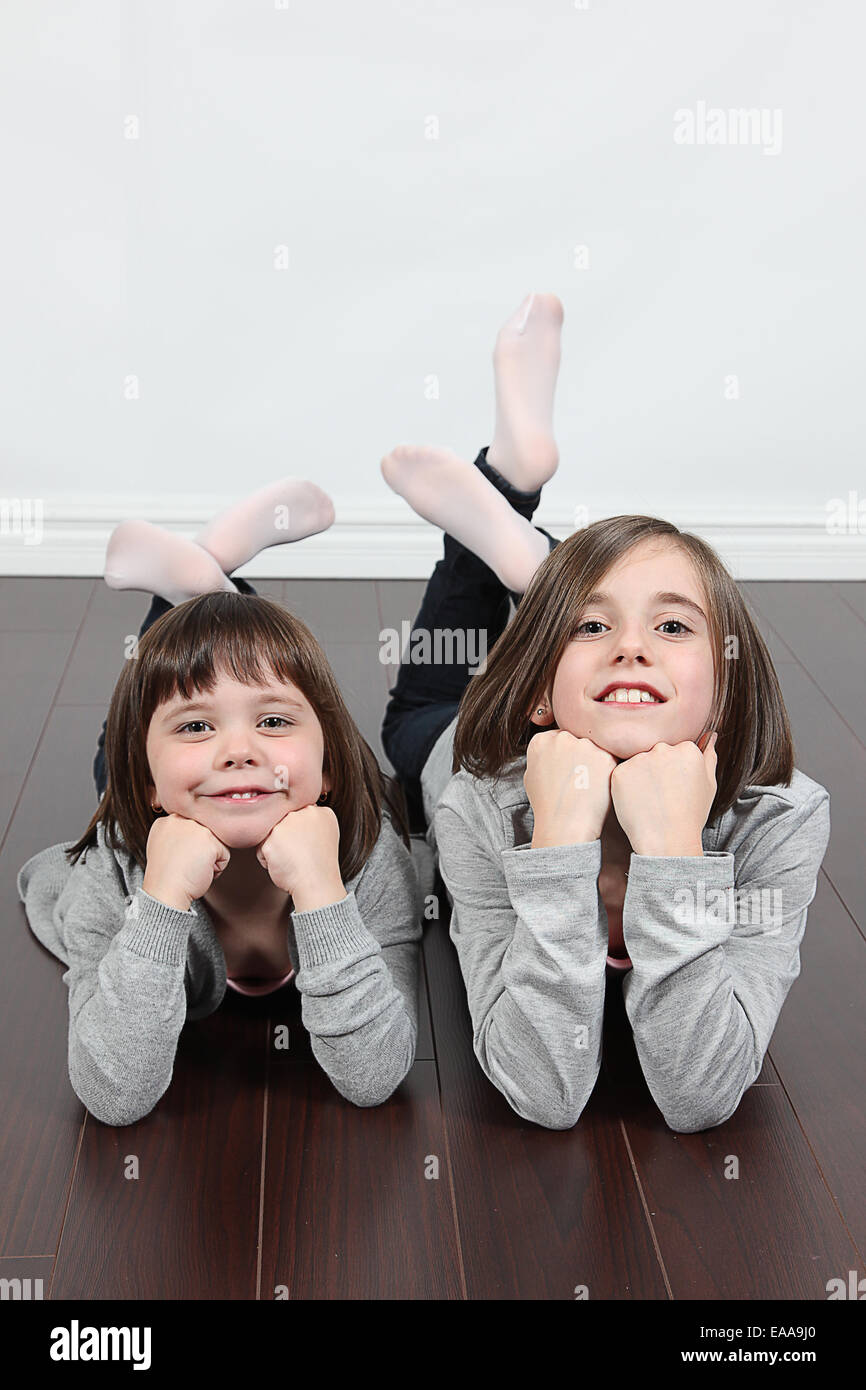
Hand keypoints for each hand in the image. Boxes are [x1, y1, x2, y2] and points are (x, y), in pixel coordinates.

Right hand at [142, 813, 229, 910]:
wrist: (165, 892)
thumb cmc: (166, 878)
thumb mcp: (164, 848)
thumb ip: (178, 836)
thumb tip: (196, 837)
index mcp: (166, 821)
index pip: (192, 828)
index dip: (190, 847)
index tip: (180, 859)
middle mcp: (180, 820)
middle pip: (206, 834)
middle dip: (201, 851)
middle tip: (185, 865)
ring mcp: (196, 828)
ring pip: (216, 843)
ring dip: (209, 859)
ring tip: (192, 868)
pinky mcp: (209, 840)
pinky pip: (224, 855)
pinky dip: (217, 868)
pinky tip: (199, 872)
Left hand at [256, 804, 344, 909]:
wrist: (316, 883)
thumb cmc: (320, 867)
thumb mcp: (324, 836)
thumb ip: (311, 824)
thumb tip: (295, 823)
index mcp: (320, 812)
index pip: (299, 815)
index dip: (300, 833)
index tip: (307, 845)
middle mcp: (303, 813)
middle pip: (283, 823)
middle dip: (286, 838)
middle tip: (300, 854)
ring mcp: (286, 824)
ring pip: (271, 835)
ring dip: (277, 848)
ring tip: (292, 860)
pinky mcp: (270, 838)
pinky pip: (262, 849)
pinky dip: (269, 861)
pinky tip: (283, 865)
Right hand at [524, 729, 617, 846]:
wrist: (564, 824)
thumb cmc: (547, 805)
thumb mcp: (531, 776)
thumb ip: (542, 756)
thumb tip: (552, 752)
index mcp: (541, 741)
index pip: (559, 738)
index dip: (565, 756)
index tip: (567, 770)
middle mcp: (562, 738)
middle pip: (577, 739)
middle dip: (580, 755)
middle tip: (580, 778)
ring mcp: (584, 745)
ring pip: (595, 747)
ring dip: (595, 761)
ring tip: (588, 785)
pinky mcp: (605, 756)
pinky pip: (609, 759)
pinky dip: (607, 772)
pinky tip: (598, 787)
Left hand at [609, 733, 717, 856]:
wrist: (667, 840)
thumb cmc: (691, 815)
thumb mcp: (709, 784)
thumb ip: (708, 756)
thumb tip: (710, 735)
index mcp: (687, 749)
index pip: (675, 750)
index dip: (673, 770)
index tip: (674, 787)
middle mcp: (663, 748)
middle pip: (655, 752)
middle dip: (655, 769)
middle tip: (660, 795)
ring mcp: (640, 759)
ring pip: (637, 762)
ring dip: (640, 776)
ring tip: (649, 800)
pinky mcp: (620, 772)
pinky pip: (622, 774)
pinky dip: (626, 787)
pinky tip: (637, 802)